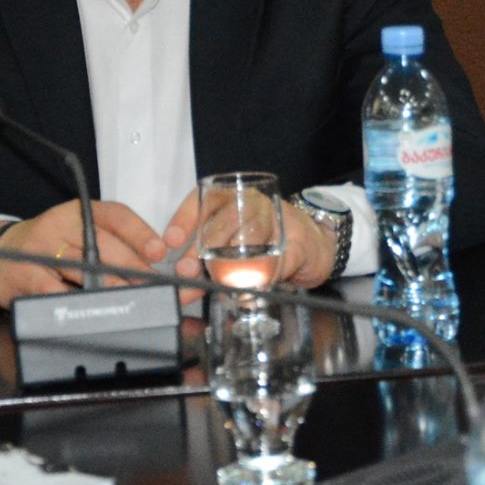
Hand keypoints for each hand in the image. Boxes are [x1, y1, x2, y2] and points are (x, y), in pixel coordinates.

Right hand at [0, 199, 168, 305]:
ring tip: (132, 300)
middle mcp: (60, 224)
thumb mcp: (79, 233)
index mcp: (79, 211)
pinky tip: (92, 310)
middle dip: (132, 267)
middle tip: (153, 285)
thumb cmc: (49, 245)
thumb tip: (151, 268)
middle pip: (103, 244)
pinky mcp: (26, 274)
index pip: (116, 215)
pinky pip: (56, 290)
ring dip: (111, 286)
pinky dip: (76, 302)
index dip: (140, 233)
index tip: (158, 252)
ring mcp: (41, 249)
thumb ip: (111, 244)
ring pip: (83, 267)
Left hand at [166, 188, 338, 290]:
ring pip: (250, 234)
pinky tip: (251, 287)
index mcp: (231, 198)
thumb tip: (182, 284)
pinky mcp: (300, 243)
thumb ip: (206, 262)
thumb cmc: (263, 244)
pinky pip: (278, 259)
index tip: (171, 241)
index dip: (184, 219)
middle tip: (187, 273)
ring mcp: (280, 219)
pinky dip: (263, 275)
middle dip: (200, 251)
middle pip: (222, 221)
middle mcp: (253, 201)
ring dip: (231, 264)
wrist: (313, 247)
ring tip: (219, 283)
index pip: (202, 200)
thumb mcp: (229, 247)